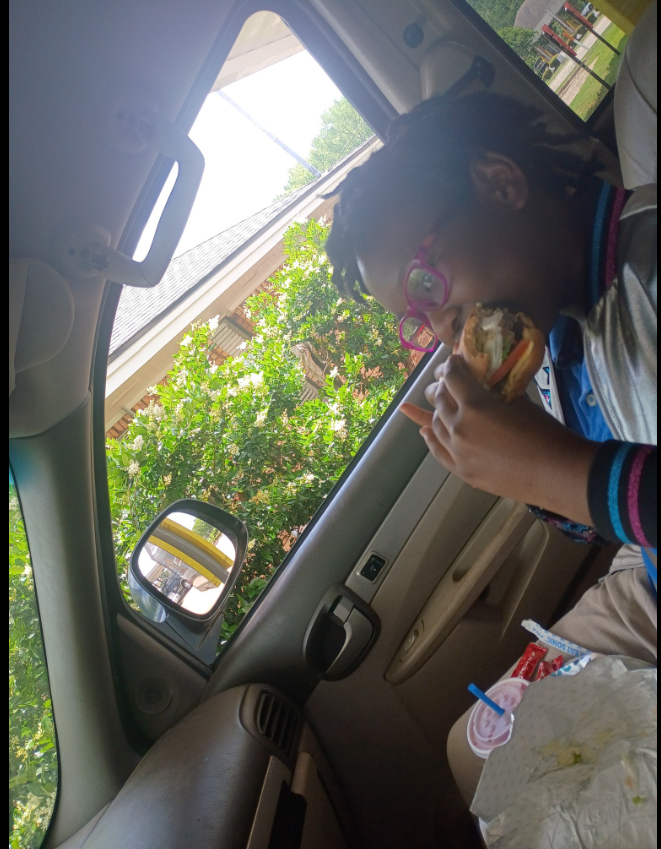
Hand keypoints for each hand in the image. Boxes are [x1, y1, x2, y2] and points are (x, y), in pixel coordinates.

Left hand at [400, 355, 596, 525]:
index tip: (454, 361)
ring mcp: (457, 452)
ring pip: (434, 425)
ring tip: (442, 401)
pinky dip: (430, 438)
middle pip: (439, 400)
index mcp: (475, 407)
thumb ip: (496, 391)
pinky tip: (423, 430)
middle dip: (442, 385)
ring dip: (437, 410)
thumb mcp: (520, 402)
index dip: (451, 366)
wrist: (556, 474)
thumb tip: (484, 385)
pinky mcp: (461, 471)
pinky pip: (437, 451)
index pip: (452, 378)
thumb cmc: (545, 434)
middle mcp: (459, 428)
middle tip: (448, 378)